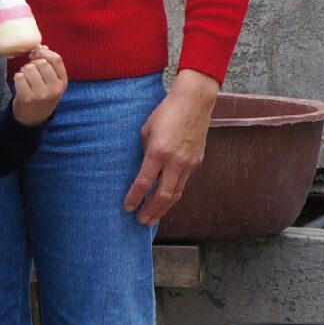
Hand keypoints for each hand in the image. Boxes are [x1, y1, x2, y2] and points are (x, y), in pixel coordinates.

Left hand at [10, 45, 68, 126]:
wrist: (33, 118)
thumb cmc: (42, 95)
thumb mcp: (52, 82)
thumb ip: (50, 64)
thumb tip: (42, 46)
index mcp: (62, 82)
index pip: (56, 59)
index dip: (44, 53)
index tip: (36, 54)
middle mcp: (54, 88)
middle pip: (41, 62)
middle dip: (32, 63)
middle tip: (30, 70)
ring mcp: (41, 94)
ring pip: (29, 68)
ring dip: (24, 70)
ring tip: (26, 78)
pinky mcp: (27, 98)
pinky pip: (19, 77)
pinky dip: (18, 78)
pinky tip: (21, 84)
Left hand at [124, 69, 220, 227]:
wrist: (194, 102)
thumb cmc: (166, 112)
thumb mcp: (146, 130)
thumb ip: (144, 152)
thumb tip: (141, 170)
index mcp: (159, 152)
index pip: (144, 182)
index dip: (134, 197)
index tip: (126, 208)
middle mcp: (176, 161)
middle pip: (163, 195)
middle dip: (150, 211)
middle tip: (140, 222)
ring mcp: (189, 163)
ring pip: (176, 194)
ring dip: (163, 209)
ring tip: (152, 219)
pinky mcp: (197, 162)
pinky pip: (183, 184)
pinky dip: (173, 196)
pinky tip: (165, 202)